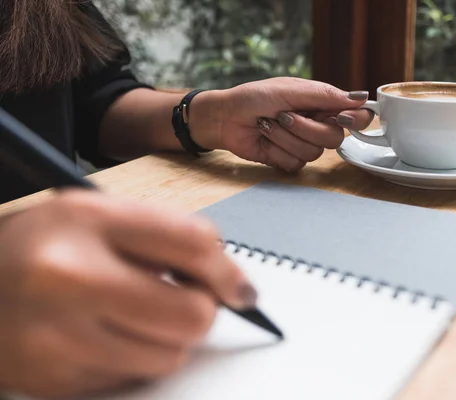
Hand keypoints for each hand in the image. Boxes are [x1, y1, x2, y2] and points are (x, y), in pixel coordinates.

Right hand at [0, 190, 253, 398]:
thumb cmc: (44, 245)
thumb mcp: (100, 215)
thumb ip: (169, 236)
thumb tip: (234, 285)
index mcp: (85, 222)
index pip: (192, 244)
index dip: (227, 270)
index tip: (239, 287)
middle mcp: (68, 279)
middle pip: (192, 315)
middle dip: (201, 309)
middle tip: (183, 299)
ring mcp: (58, 339)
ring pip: (170, 357)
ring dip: (169, 338)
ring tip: (135, 314)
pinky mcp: (55, 383)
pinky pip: (134, 380)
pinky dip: (134, 359)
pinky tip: (105, 335)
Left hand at [189, 77, 374, 171]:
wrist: (225, 117)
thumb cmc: (254, 97)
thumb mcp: (291, 90)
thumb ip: (325, 96)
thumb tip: (361, 98)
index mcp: (323, 104)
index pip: (357, 116)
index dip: (356, 119)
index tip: (342, 117)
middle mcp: (317, 125)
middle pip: (335, 139)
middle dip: (306, 128)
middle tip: (283, 115)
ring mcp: (304, 144)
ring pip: (313, 153)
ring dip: (285, 137)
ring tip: (268, 124)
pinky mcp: (289, 160)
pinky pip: (296, 164)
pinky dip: (277, 150)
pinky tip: (265, 139)